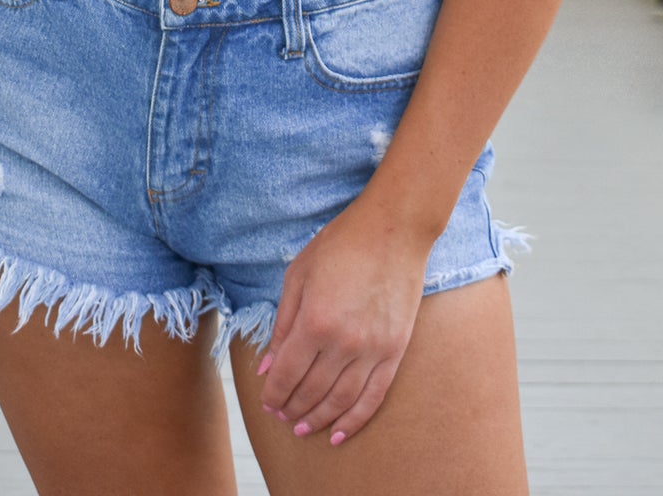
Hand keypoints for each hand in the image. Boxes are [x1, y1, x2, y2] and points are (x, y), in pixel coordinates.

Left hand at [256, 195, 431, 447]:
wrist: (394, 229)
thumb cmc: (341, 244)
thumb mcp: (298, 275)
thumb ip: (283, 323)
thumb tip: (268, 366)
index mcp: (314, 321)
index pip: (286, 374)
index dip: (273, 394)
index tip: (267, 402)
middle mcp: (344, 342)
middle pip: (311, 391)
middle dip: (292, 408)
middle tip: (282, 416)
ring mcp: (373, 350)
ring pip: (341, 401)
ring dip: (318, 419)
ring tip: (303, 428)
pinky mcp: (395, 351)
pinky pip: (373, 397)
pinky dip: (354, 420)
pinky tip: (338, 434)